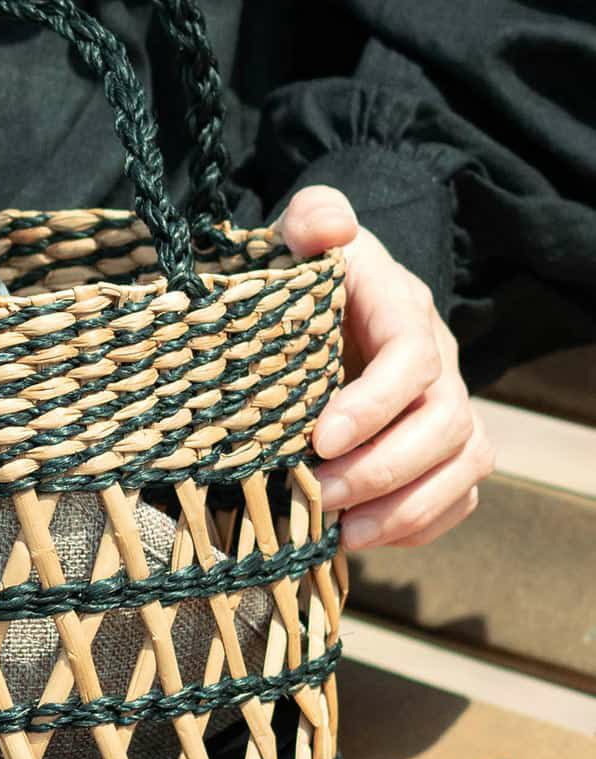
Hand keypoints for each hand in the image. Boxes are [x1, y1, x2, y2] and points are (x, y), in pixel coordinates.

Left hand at [277, 186, 494, 549]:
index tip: (318, 439)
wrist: (319, 296)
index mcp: (402, 307)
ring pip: (464, 464)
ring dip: (406, 507)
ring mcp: (447, 403)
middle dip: (383, 468)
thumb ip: (310, 220)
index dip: (374, 404)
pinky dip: (420, 524)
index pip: (412, 358)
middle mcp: (439, 359)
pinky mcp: (443, 446)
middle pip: (444, 422)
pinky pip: (459, 493)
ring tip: (344, 532)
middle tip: (318, 494)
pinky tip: (365, 538)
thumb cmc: (300, 271)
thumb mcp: (295, 235)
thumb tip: (329, 229)